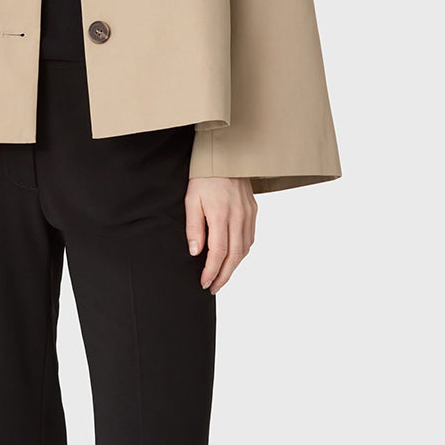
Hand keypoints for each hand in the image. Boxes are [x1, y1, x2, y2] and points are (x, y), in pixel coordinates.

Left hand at [185, 176, 256, 291]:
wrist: (226, 156)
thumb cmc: (204, 177)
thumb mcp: (191, 201)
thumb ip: (194, 228)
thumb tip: (196, 252)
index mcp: (220, 215)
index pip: (218, 253)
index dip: (211, 271)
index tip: (204, 282)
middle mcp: (238, 217)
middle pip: (234, 256)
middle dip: (224, 276)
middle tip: (214, 287)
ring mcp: (248, 214)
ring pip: (245, 249)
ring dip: (234, 267)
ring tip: (222, 277)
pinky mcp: (253, 211)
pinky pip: (250, 238)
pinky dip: (242, 252)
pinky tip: (233, 258)